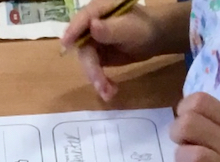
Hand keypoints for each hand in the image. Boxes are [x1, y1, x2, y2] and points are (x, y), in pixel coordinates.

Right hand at [61, 0, 188, 102]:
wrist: (154, 38)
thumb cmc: (144, 28)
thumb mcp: (129, 28)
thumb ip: (111, 29)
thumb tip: (93, 26)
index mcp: (98, 10)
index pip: (81, 20)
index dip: (72, 32)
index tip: (65, 45)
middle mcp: (91, 24)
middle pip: (83, 47)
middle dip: (91, 69)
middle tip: (101, 86)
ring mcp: (92, 41)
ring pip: (87, 62)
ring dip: (96, 79)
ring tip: (109, 93)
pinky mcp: (97, 55)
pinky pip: (93, 70)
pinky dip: (100, 82)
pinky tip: (110, 90)